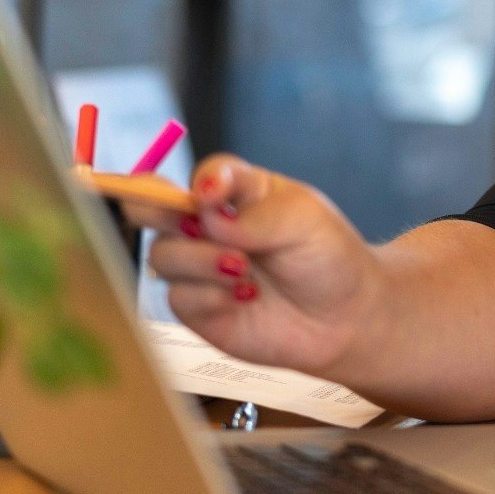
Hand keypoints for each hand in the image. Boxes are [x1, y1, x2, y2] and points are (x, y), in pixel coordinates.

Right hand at [124, 154, 381, 379]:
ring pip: (161, 254)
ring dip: (199, 260)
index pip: (204, 175)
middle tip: (196, 226)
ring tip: (243, 270)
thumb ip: (252, 214)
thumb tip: (207, 215)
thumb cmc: (327, 257)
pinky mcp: (197, 308)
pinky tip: (244, 296)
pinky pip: (177, 296)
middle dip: (158, 211)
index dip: (202, 182)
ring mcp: (199, 266)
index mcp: (237, 193)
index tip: (213, 194)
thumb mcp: (302, 219)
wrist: (344, 318)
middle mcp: (209, 226)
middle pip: (150, 205)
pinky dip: (208, 295)